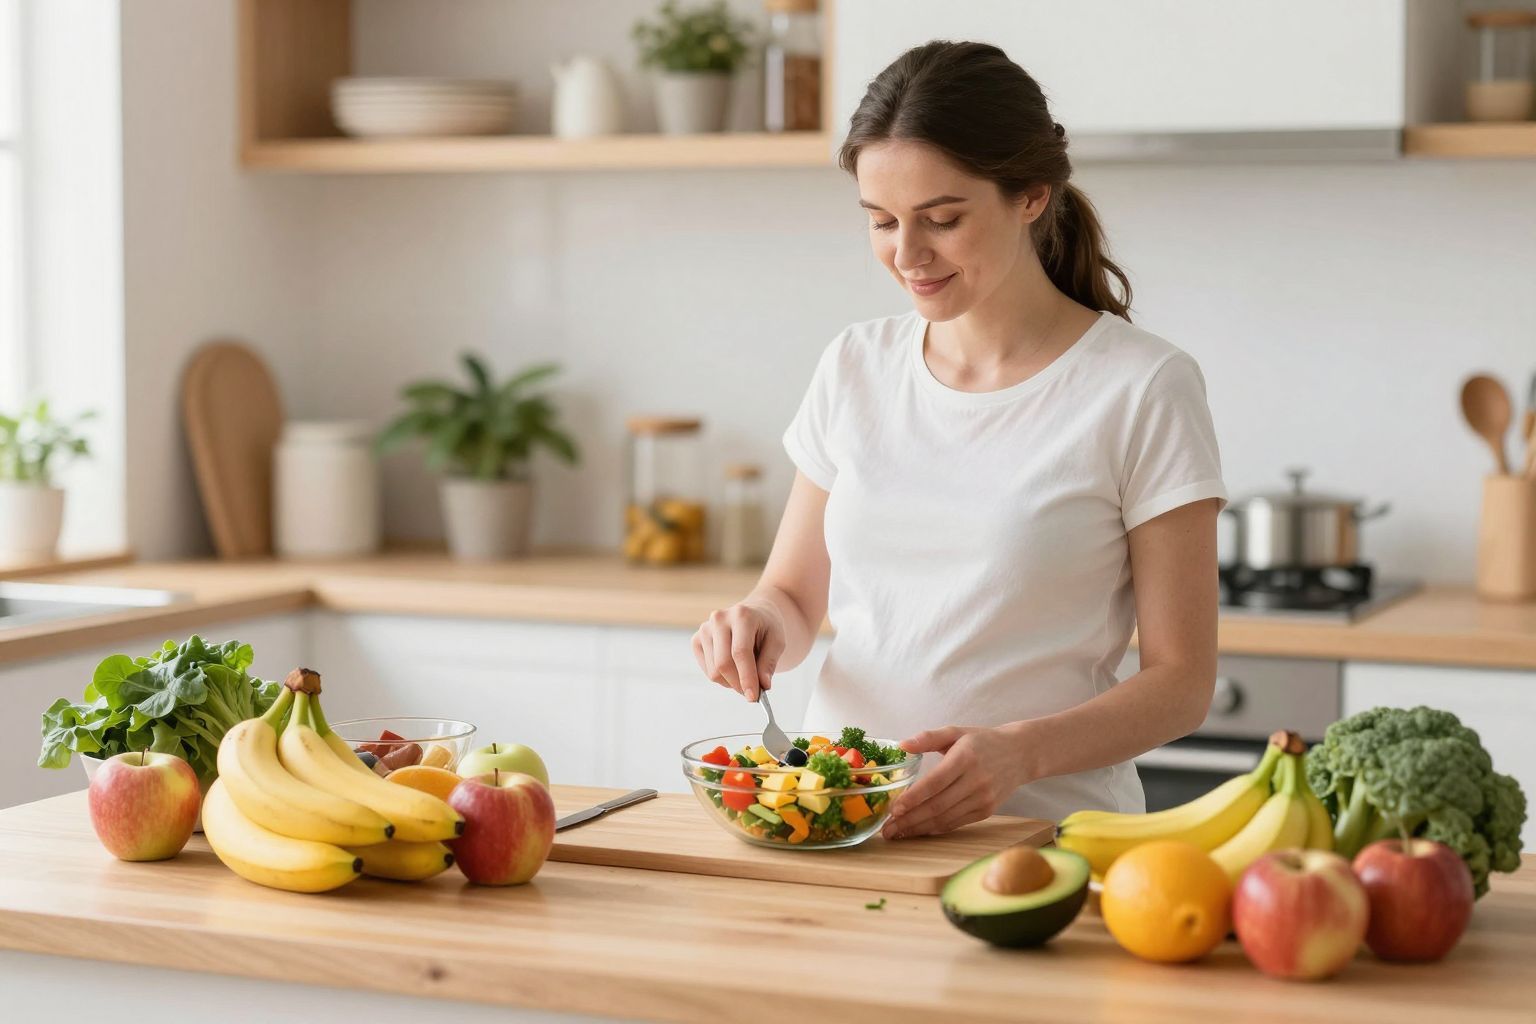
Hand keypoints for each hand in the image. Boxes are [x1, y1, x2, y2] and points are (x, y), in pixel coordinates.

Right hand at [691, 601, 784, 701]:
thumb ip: (769, 663)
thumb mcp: (777, 642)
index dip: (747, 677)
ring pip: (713, 671)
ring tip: (745, 674)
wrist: (753, 614)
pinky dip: (721, 677)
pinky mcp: (696, 640)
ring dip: (731, 682)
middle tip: (752, 693)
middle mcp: (719, 619)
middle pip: (723, 664)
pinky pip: (707, 670)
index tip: (753, 697)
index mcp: (742, 615)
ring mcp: (705, 629)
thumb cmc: (766, 628)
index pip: (740, 652)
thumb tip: (763, 685)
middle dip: (738, 684)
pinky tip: (733, 668)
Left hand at [882, 725, 1029, 839]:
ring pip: (945, 819)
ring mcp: (983, 798)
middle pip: (938, 806)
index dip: (913, 798)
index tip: (894, 809)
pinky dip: (935, 829)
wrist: (1020, 754)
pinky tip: (918, 830)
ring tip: (897, 833)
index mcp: (965, 758)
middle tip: (887, 828)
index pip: (935, 783)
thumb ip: (928, 738)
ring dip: (919, 828)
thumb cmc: (982, 741)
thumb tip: (902, 745)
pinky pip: (956, 823)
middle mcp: (976, 781)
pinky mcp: (986, 811)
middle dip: (910, 820)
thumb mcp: (956, 732)